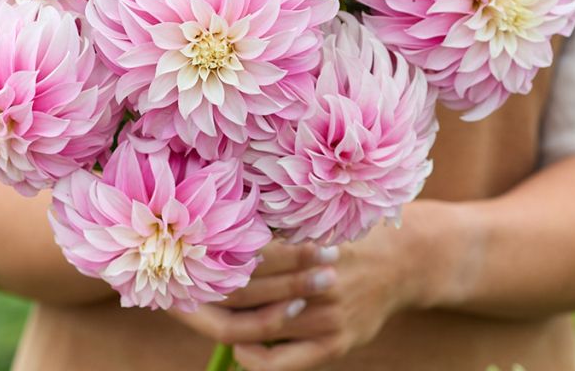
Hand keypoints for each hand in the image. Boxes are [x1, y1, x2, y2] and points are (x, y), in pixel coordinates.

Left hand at [168, 219, 426, 370]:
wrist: (405, 262)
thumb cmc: (350, 233)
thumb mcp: (319, 218)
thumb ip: (280, 227)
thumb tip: (223, 223)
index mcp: (308, 242)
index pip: (245, 255)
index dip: (208, 258)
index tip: (176, 256)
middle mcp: (316, 279)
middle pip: (245, 293)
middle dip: (203, 292)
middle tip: (170, 287)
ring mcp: (326, 315)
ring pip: (260, 326)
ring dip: (221, 321)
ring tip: (191, 311)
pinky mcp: (335, 344)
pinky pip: (283, 361)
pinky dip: (254, 357)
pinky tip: (238, 346)